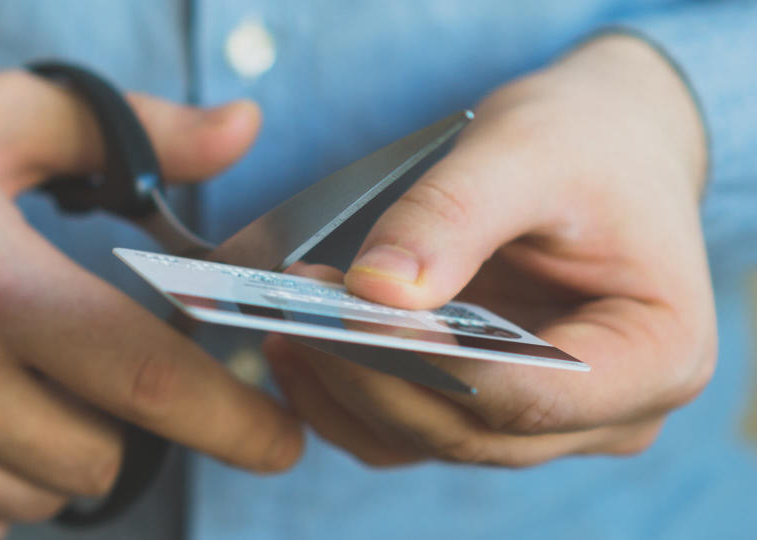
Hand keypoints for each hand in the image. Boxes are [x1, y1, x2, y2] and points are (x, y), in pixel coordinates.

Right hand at [0, 72, 300, 538]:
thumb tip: (241, 130)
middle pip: (103, 456)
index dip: (232, 420)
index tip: (280, 440)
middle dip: (131, 424)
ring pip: (42, 498)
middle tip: (104, 368)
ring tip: (24, 382)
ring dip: (63, 452)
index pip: (143, 377)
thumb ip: (128, 129)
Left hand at [265, 35, 713, 466]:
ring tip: (283, 321)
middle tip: (295, 310)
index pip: (531, 393)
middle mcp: (604, 412)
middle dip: (372, 374)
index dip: (432, 362)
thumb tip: (377, 291)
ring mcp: (540, 418)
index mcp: (655, 355)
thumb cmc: (586, 143)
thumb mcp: (529, 151)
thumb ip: (455, 218)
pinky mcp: (483, 406)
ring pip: (425, 438)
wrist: (597, 149)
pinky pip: (402, 428)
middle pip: (469, 428)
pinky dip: (347, 395)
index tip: (349, 311)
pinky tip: (300, 343)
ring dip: (347, 389)